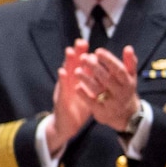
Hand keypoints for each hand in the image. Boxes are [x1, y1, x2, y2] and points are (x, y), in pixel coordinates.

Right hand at [45, 40, 93, 154]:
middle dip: (76, 53)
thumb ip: (95, 83)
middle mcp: (70, 83)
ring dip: (67, 63)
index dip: (83, 54)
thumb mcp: (89, 94)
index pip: (81, 65)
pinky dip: (62, 80)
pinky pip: (62, 89)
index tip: (85, 43)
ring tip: (70, 51)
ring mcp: (64, 90)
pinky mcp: (60, 100)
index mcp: (78, 81)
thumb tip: (105, 71)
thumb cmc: (79, 109)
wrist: (68, 125)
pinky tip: (62, 72)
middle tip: (80, 41)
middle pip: (73, 65)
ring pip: (66, 74)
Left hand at [76, 45, 139, 130]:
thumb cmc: (125, 89)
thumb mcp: (130, 77)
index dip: (108, 60)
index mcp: (127, 82)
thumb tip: (128, 47)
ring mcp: (111, 103)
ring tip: (76, 70)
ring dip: (86, 80)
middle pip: (107, 79)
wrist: (126, 115)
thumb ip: (129, 62)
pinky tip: (76, 86)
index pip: (118, 69)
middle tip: (83, 57)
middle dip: (95, 67)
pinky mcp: (102, 112)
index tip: (97, 51)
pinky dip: (84, 95)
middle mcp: (120, 92)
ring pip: (98, 90)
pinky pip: (91, 103)